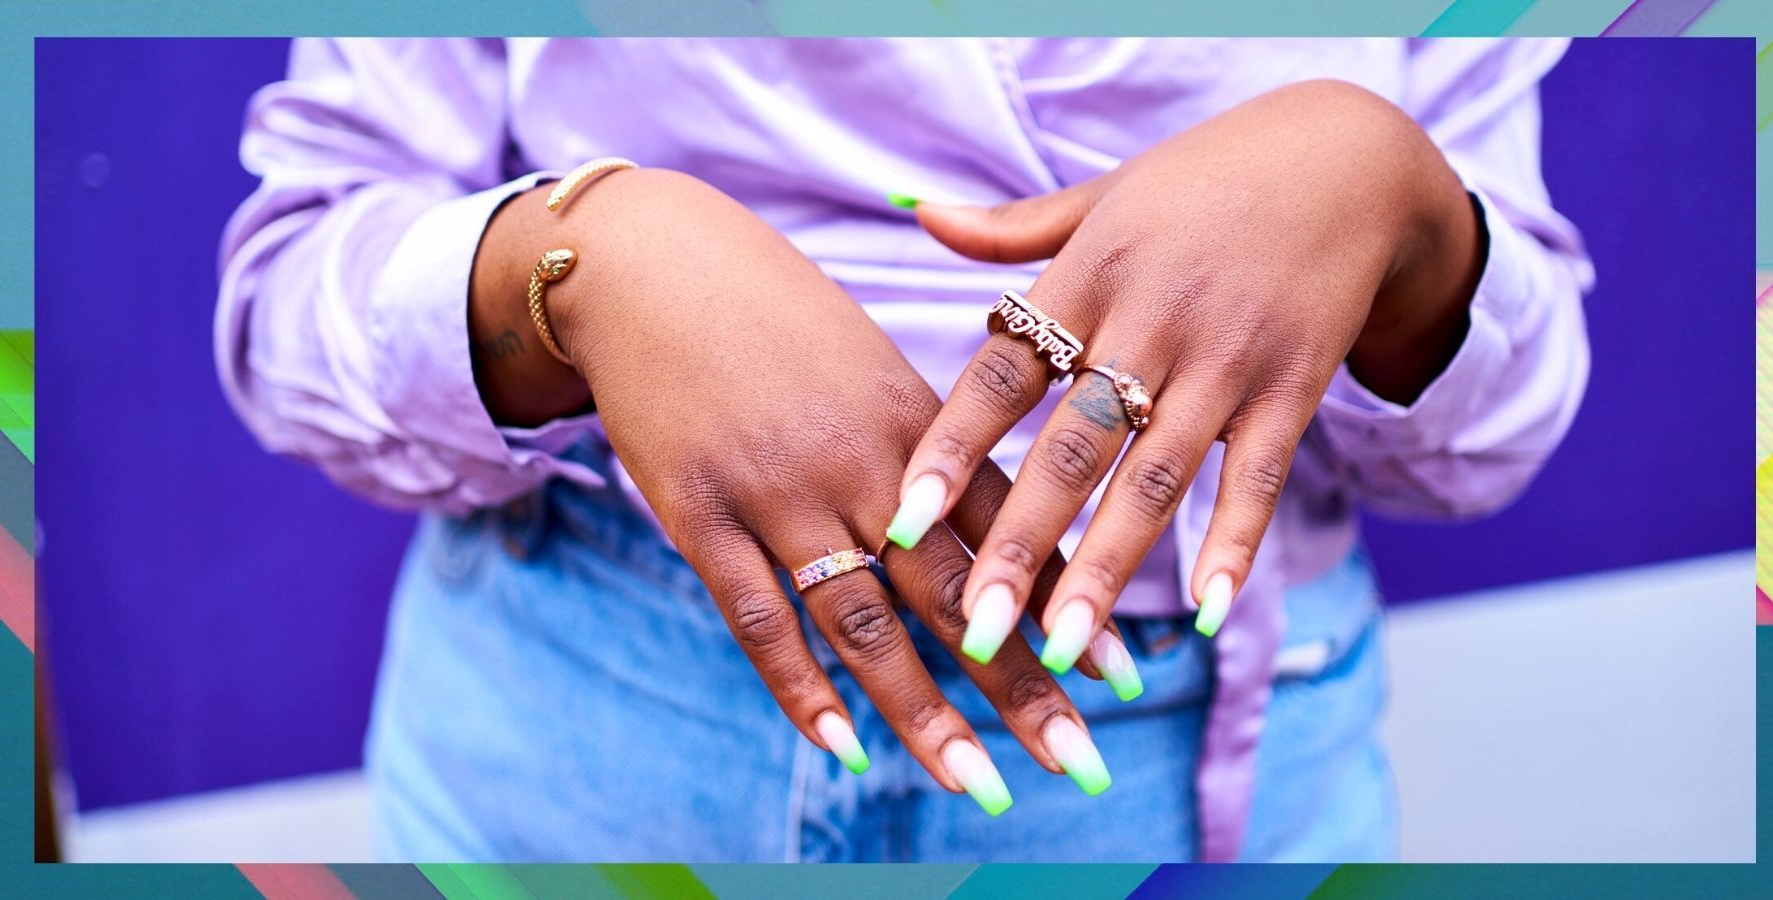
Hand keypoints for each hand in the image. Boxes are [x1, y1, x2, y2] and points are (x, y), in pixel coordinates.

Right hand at [469, 168, 1128, 808]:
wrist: (651, 263)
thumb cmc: (771, 312)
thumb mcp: (865, 361)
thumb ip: (918, 442)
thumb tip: (970, 517)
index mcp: (917, 421)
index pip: (1007, 530)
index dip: (1063, 604)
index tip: (1121, 676)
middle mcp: (863, 464)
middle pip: (957, 592)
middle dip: (1025, 684)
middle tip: (1082, 765)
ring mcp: (780, 492)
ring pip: (868, 622)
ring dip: (928, 714)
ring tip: (984, 788)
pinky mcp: (701, 513)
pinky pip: (760, 617)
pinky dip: (801, 689)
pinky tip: (845, 748)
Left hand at [888, 80, 1485, 672]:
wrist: (1347, 157)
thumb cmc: (1202, 182)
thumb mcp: (1102, 195)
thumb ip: (1011, 229)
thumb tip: (918, 216)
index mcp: (1088, 275)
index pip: (1001, 375)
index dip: (950, 450)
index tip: (902, 524)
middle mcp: (1152, 320)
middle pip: (1071, 448)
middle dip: (1021, 545)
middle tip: (976, 628)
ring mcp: (1228, 357)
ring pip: (1156, 478)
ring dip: (1108, 568)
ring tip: (1066, 647)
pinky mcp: (1294, 386)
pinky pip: (1257, 476)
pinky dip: (1233, 543)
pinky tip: (1204, 612)